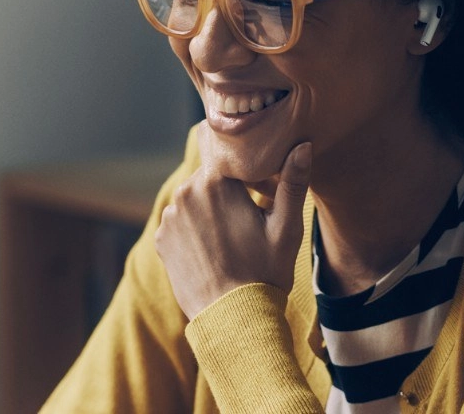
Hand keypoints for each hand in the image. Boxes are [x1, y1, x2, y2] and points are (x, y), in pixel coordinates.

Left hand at [154, 134, 312, 320]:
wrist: (233, 319)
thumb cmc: (265, 272)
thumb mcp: (287, 227)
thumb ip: (293, 182)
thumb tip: (302, 145)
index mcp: (214, 182)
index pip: (233, 158)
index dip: (253, 174)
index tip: (267, 196)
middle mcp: (184, 194)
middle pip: (212, 178)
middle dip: (231, 191)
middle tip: (253, 218)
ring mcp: (169, 218)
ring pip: (196, 199)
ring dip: (212, 209)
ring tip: (234, 239)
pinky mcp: (161, 240)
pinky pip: (181, 222)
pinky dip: (196, 230)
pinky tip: (216, 251)